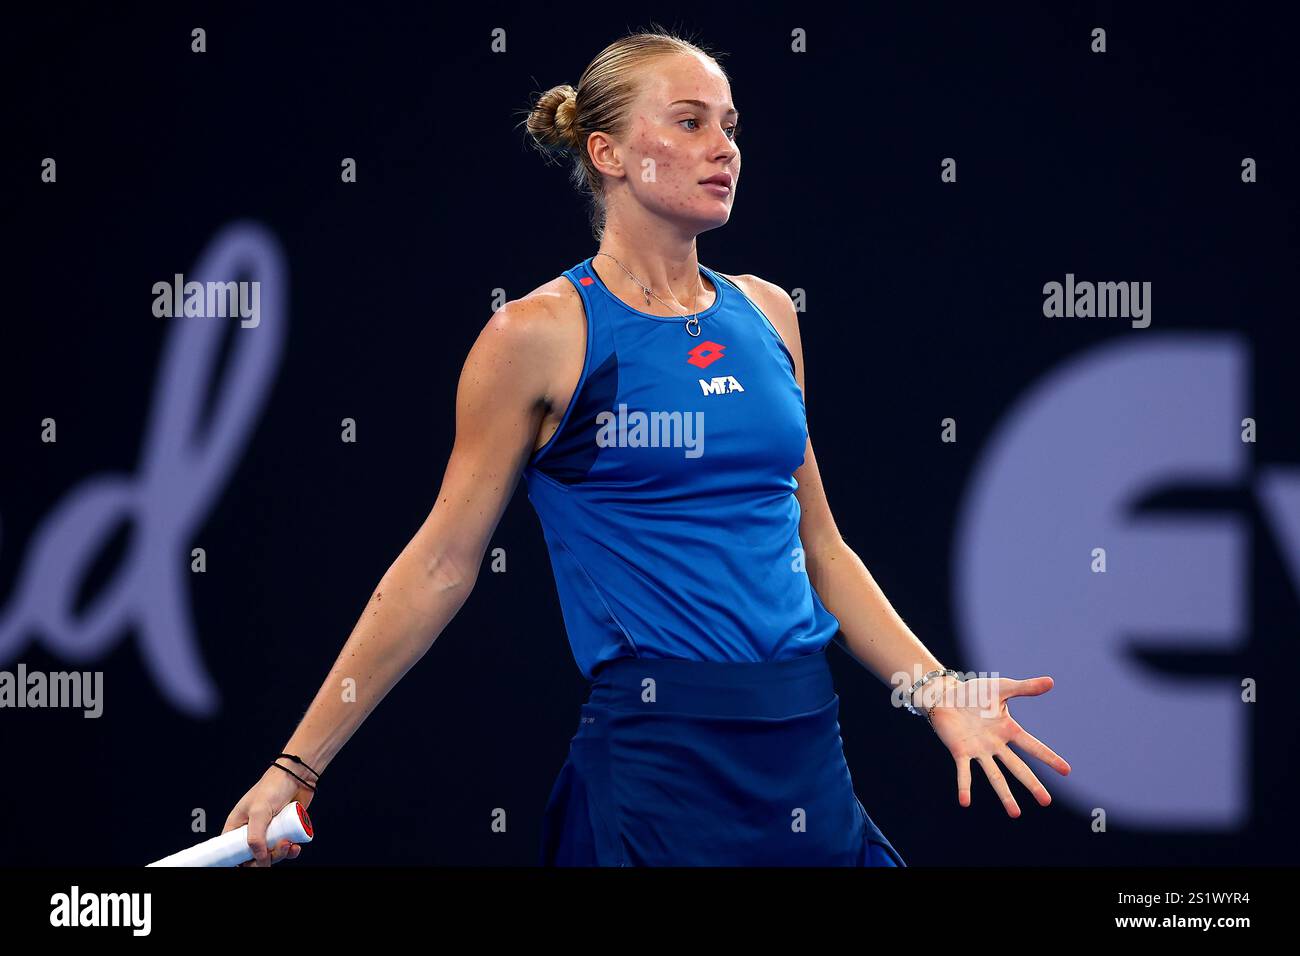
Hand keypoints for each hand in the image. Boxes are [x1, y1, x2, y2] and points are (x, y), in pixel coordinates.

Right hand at [222, 764, 315, 866]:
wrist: (299, 776)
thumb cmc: (273, 786)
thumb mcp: (259, 811)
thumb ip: (256, 836)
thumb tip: (259, 858)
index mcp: (237, 826)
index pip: (231, 850)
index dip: (238, 860)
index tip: (248, 863)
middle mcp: (252, 831)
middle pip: (253, 857)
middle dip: (264, 860)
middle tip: (272, 855)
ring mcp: (269, 831)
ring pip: (271, 854)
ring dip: (280, 855)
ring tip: (288, 844)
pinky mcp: (285, 831)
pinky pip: (286, 849)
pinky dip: (291, 851)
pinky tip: (296, 846)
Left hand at [924, 675, 1070, 816]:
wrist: (945, 695)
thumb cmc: (974, 692)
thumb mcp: (1002, 688)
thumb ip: (1025, 688)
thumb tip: (1051, 682)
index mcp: (1008, 730)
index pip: (1033, 746)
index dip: (1049, 757)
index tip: (1066, 771)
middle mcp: (996, 745)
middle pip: (1017, 767)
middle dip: (1032, 784)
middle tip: (1046, 802)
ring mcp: (978, 750)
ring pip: (994, 776)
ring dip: (1004, 795)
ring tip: (1015, 814)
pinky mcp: (959, 751)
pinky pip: (964, 771)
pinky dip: (964, 786)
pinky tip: (965, 802)